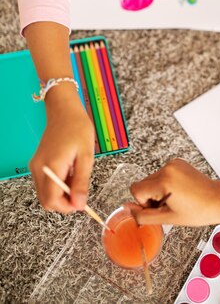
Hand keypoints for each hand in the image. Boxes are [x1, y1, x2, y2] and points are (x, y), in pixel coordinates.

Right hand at [29, 86, 94, 212]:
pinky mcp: (37, 164)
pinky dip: (57, 185)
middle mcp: (39, 169)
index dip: (67, 207)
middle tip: (81, 191)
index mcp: (51, 166)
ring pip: (45, 193)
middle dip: (64, 202)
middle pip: (46, 200)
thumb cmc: (77, 128)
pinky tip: (69, 173)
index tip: (82, 202)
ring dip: (61, 194)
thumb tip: (79, 205)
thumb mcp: (85, 155)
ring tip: (76, 177)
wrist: (64, 110)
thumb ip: (81, 181)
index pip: (52, 200)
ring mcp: (36, 166)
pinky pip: (45, 183)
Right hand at [130, 158, 219, 225]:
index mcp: (164, 181)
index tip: (159, 208)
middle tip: (169, 206)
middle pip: (144, 184)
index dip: (145, 203)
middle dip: (151, 197)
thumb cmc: (198, 212)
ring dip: (159, 191)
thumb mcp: (168, 218)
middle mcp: (168, 168)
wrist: (218, 200)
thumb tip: (127, 209)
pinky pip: (162, 174)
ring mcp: (173, 163)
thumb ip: (143, 215)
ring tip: (176, 199)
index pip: (136, 190)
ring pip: (152, 179)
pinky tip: (179, 192)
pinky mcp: (178, 163)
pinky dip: (166, 184)